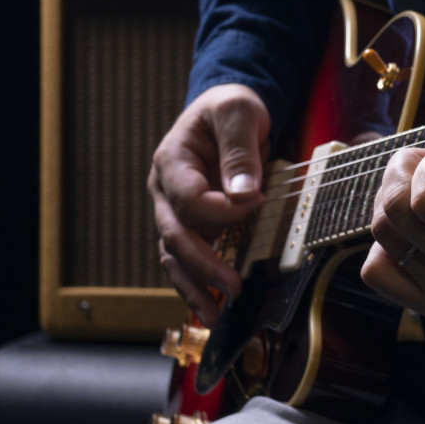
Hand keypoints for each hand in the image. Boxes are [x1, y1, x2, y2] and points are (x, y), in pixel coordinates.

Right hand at [148, 84, 270, 326]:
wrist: (226, 110)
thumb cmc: (231, 108)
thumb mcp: (239, 112)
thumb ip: (239, 151)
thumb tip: (244, 193)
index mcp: (172, 161)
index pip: (189, 198)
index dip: (224, 209)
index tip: (259, 200)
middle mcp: (166, 190)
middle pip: (175, 234)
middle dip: (204, 264)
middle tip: (234, 286)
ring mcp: (175, 210)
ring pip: (175, 254)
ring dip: (193, 286)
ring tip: (214, 315)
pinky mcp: (191, 223)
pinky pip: (186, 258)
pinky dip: (196, 283)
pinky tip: (210, 306)